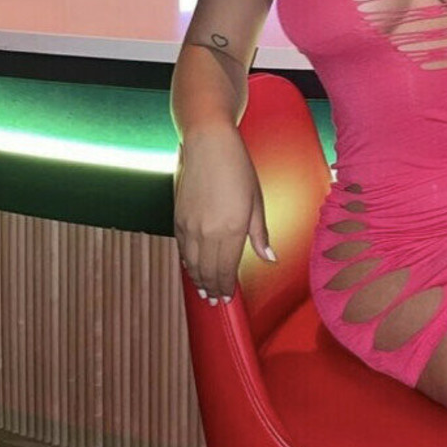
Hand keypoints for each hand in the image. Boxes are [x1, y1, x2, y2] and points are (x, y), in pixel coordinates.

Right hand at [173, 124, 273, 303]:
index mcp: (231, 230)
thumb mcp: (256, 201)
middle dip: (212, 288)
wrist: (209, 145)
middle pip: (207, 271)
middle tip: (215, 301)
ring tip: (204, 290)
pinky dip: (187, 262)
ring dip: (198, 279)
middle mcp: (207, 232)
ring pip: (192, 263)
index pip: (226, 270)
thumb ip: (259, 234)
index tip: (228, 298)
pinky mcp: (178, 217)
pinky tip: (191, 267)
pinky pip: (182, 249)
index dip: (226, 287)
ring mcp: (189, 226)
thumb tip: (269, 258)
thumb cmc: (238, 169)